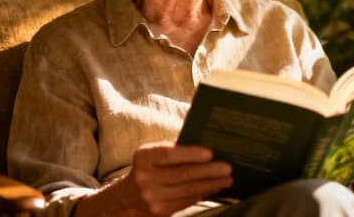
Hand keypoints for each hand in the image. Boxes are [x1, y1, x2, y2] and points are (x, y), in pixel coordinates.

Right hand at [79, 141, 232, 216]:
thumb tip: (206, 143)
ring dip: (211, 184)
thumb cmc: (148, 169)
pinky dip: (203, 193)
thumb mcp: (153, 154)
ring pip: (188, 190)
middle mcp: (145, 178)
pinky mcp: (160, 211)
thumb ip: (174, 149)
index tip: (211, 153)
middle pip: (182, 175)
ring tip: (227, 179)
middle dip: (208, 171)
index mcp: (144, 157)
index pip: (169, 154)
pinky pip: (187, 201)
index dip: (190, 154)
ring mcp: (152, 197)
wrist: (126, 198)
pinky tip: (214, 188)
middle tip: (227, 168)